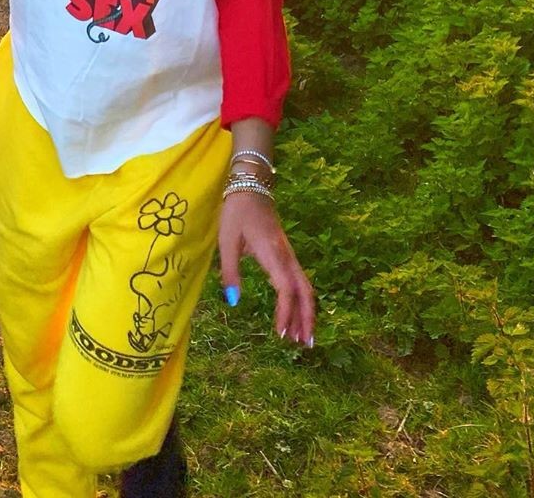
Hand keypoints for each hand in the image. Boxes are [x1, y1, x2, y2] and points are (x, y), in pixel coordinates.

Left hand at [218, 192, 316, 347]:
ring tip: (302, 336)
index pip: (286, 289)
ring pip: (305, 287)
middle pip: (305, 292)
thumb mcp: (227, 241)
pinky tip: (295, 311)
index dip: (285, 313)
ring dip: (306, 311)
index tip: (280, 334)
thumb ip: (230, 272)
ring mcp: (289, 254)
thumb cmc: (236, 213)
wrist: (251, 186)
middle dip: (306, 319)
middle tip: (304, 345)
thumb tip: (233, 302)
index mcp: (272, 254)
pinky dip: (301, 299)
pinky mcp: (287, 253)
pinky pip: (299, 280)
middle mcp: (286, 256)